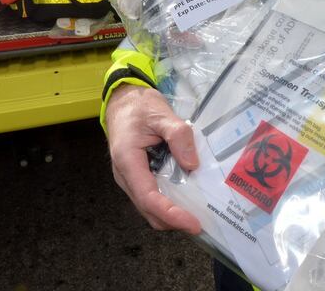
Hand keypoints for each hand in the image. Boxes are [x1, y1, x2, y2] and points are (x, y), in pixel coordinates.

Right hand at [105, 83, 202, 233]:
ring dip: (171, 214)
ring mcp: (130, 178)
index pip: (148, 198)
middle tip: (202, 222)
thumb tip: (192, 164)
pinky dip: (168, 204)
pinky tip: (187, 198)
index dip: (171, 214)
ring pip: (149, 208)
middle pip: (149, 210)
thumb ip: (178, 136)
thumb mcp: (162, 114)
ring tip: (197, 213)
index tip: (193, 223)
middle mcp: (126, 176)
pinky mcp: (137, 177)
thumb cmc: (139, 106)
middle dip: (174, 220)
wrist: (123, 101)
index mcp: (128, 161)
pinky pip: (151, 196)